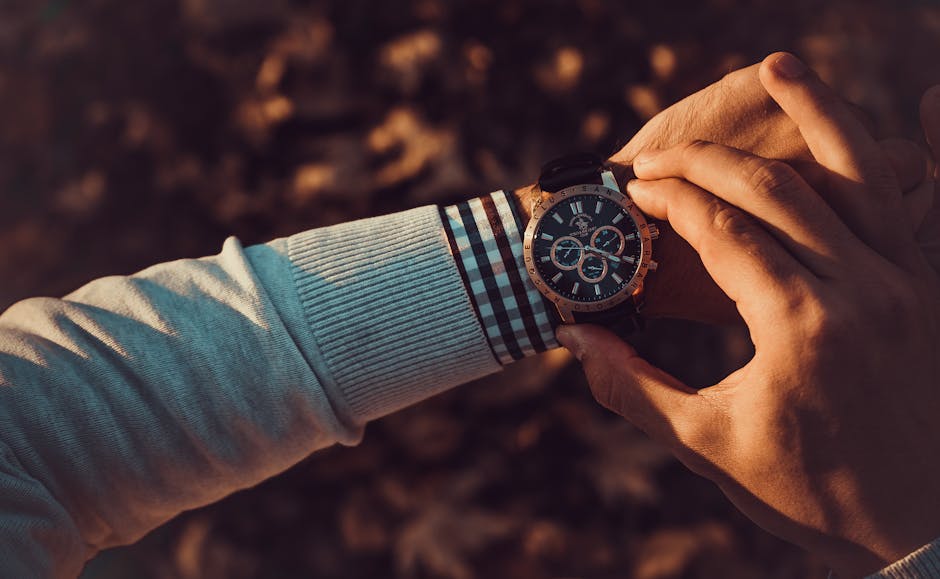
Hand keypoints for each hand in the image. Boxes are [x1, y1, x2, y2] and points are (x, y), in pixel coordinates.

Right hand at [557, 53, 939, 576]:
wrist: (916, 525)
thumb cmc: (808, 492)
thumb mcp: (709, 446)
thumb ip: (634, 388)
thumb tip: (576, 341)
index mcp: (801, 326)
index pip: (721, 229)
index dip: (668, 200)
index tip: (632, 188)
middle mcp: (861, 289)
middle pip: (773, 189)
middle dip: (705, 162)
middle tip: (656, 157)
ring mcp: (905, 280)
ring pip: (857, 170)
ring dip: (816, 111)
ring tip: (780, 66)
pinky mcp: (926, 285)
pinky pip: (901, 201)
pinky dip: (879, 153)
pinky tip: (866, 122)